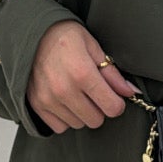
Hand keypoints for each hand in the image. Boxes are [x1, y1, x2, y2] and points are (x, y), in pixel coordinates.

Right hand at [26, 23, 141, 134]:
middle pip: (96, 120)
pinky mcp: (37, 105)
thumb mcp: (93, 46)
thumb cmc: (65, 36)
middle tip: (93, 92)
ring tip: (77, 92)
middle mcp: (64, 90)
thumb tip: (130, 92)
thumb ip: (111, 73)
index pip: (112, 108)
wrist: (32, 34)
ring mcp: (48, 99)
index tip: (113, 96)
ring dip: (82, 113)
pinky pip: (60, 127)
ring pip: (78, 124)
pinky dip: (65, 117)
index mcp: (83, 73)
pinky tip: (64, 100)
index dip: (117, 103)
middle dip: (99, 108)